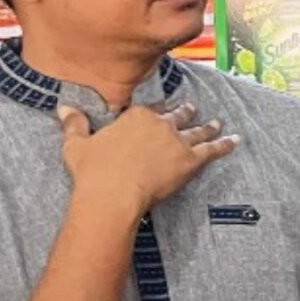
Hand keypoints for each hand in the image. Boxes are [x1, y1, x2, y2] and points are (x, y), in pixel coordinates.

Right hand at [59, 98, 236, 215]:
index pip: (152, 109)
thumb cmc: (93, 171)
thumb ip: (74, 124)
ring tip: (218, 123)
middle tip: (192, 109)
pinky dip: (226, 144)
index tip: (162, 109)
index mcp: (135, 115)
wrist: (113, 192)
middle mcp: (159, 124)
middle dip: (185, 113)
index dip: (158, 110)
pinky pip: (213, 149)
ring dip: (208, 127)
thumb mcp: (77, 144)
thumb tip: (63, 108)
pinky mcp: (190, 160)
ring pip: (197, 130)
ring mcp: (177, 141)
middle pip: (176, 116)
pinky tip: (236, 140)